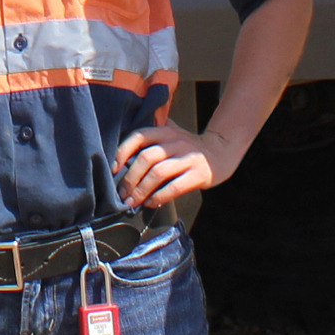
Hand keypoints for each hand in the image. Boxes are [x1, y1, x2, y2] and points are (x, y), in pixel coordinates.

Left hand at [112, 120, 242, 209]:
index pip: (139, 136)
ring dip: (141, 190)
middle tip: (122, 194)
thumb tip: (120, 156)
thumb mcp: (172, 134)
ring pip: (158, 173)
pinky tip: (151, 203)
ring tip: (132, 202)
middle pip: (146, 158)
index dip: (123, 152)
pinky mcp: (199, 174)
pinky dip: (159, 197)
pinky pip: (175, 187)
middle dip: (130, 178)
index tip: (113, 169)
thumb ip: (151, 138)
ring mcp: (188, 157)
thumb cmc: (188, 147)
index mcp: (165, 131)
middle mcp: (176, 141)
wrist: (221, 152)